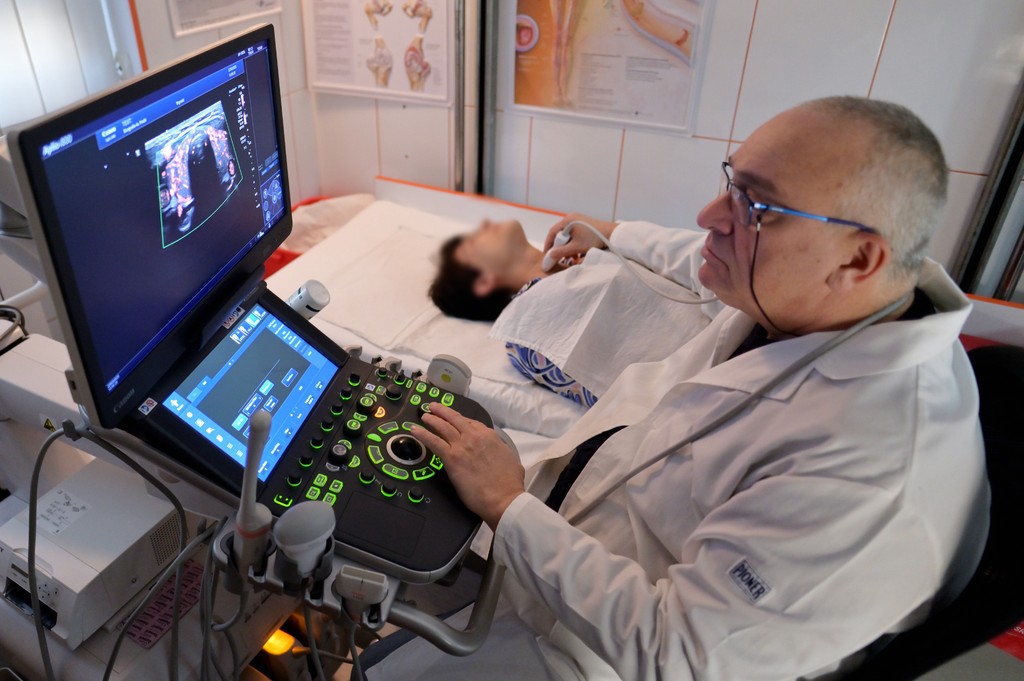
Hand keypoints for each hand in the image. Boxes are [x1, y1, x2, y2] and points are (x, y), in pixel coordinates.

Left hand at [411, 404, 525, 529]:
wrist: (503, 497)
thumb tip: (499, 453)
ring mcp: (462, 446)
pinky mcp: (451, 458)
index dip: (460, 420)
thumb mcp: (511, 459)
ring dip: (432, 419)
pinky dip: (423, 434)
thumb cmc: (509, 483)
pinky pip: (433, 442)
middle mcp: (474, 437)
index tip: (454, 419)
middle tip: (434, 407)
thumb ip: (501, 451)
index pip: (471, 422)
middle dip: (443, 411)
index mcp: (489, 436)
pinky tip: (415, 431)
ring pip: (443, 427)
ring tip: (424, 416)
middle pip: (455, 419)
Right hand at [543, 212, 617, 266]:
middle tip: (557, 256)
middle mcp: (571, 217)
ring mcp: (578, 219)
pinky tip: (577, 252)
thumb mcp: (575, 247)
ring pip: (568, 235)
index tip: (547, 253)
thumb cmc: (594, 238)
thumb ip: (561, 252)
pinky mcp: (584, 224)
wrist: (611, 234)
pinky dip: (573, 243)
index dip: (548, 244)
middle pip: (560, 234)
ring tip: (570, 257)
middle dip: (559, 247)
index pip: (552, 232)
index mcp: (567, 220)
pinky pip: (574, 234)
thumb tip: (550, 256)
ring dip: (567, 246)